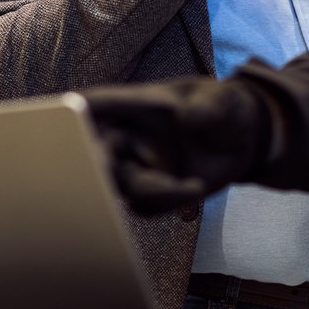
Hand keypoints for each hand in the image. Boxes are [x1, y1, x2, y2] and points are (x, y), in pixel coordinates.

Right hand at [82, 80, 272, 214]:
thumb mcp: (223, 101)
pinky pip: (142, 206)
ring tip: (190, 185)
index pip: (98, 104)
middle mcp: (127, 136)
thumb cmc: (225, 109)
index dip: (75, 111)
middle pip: (94, 151)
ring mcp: (135, 166)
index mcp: (136, 106)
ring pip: (118, 186)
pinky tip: (194, 189)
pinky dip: (166, 201)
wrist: (243, 142)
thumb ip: (210, 107)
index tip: (65, 115)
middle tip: (107, 166)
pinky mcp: (149, 193)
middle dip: (94, 162)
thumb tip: (190, 118)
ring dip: (150, 189)